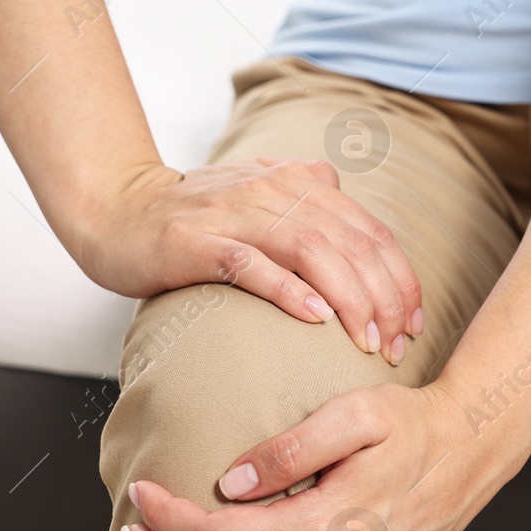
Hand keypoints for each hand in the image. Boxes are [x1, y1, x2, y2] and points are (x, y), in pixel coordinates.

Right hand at [71, 158, 422, 363]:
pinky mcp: (198, 240)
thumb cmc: (197, 220)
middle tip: (395, 346)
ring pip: (314, 251)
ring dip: (350, 300)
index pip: (372, 232)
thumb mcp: (265, 203)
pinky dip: (289, 291)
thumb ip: (312, 207)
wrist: (117, 209)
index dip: (402, 280)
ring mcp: (236, 214)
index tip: (413, 325)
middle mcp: (276, 191)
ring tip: (366, 341)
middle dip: (385, 299)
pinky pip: (252, 264)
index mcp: (301, 184)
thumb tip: (357, 226)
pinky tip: (315, 320)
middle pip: (352, 244)